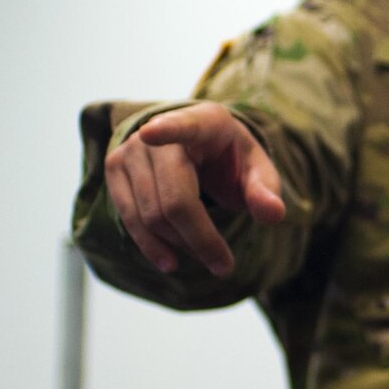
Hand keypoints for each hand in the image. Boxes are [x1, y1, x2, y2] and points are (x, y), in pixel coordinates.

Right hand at [103, 102, 285, 276]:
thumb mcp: (256, 169)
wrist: (196, 146)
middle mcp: (157, 129)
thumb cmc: (230, 158)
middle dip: (200, 238)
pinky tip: (170, 260)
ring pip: (150, 214)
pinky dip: (150, 244)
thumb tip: (273, 214)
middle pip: (175, 198)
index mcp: (203, 121)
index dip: (166, 130)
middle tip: (225, 267)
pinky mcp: (114, 168)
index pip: (183, 125)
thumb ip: (265, 189)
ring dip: (180, 245)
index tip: (150, 133)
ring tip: (206, 258)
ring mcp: (131, 149)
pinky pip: (128, 216)